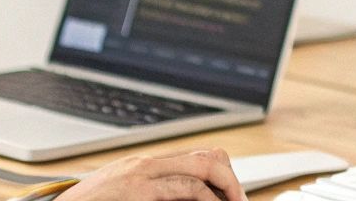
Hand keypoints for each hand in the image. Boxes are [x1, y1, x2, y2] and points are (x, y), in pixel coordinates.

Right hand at [58, 147, 246, 200]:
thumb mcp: (121, 195)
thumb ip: (151, 193)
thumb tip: (185, 197)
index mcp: (143, 165)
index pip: (198, 158)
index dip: (225, 177)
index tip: (234, 197)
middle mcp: (145, 164)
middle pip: (209, 158)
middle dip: (232, 182)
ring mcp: (141, 176)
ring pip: (202, 170)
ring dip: (226, 191)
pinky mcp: (137, 190)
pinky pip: (184, 189)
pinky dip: (206, 199)